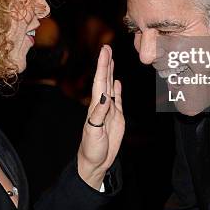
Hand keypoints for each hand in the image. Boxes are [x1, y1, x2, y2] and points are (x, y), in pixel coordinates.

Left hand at [77, 45, 124, 189]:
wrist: (95, 162)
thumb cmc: (91, 148)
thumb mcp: (93, 132)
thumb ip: (99, 114)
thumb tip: (105, 97)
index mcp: (95, 105)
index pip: (100, 81)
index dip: (102, 65)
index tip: (105, 51)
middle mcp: (102, 104)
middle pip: (104, 79)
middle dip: (106, 63)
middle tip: (107, 47)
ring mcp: (109, 110)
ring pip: (110, 86)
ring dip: (110, 72)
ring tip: (111, 59)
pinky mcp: (116, 117)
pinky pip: (118, 99)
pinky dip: (117, 89)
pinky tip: (116, 81)